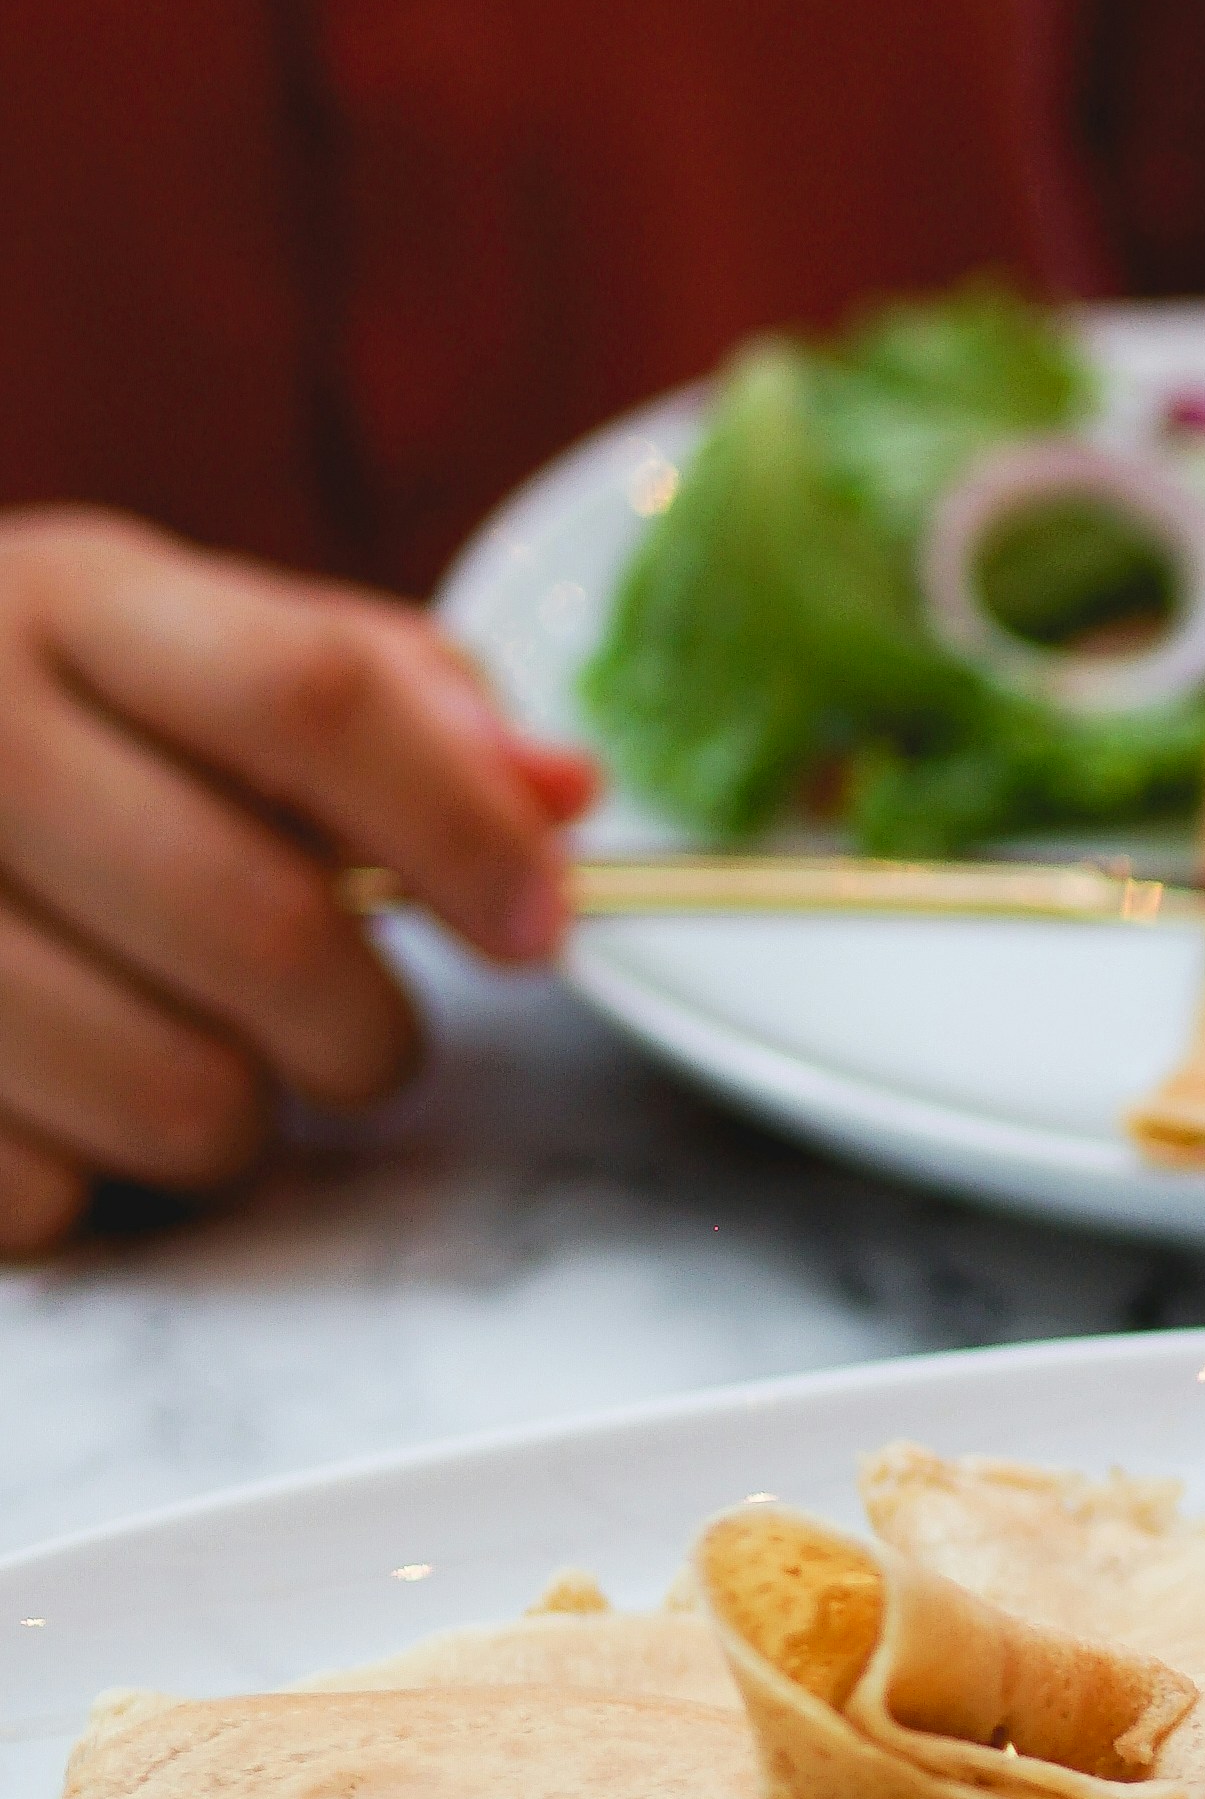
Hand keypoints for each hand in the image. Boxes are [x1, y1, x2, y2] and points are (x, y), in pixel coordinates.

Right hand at [0, 512, 592, 1252]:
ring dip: (239, 1124)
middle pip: (264, 928)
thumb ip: (390, 700)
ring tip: (200, 1064)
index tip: (538, 924)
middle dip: (369, 1028)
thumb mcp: (188, 647)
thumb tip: (558, 793)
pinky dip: (93, 1183)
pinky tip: (63, 1099)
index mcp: (68, 602)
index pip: (312, 699)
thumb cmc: (41, 719)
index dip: (463, 828)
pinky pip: (48, 1196)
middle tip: (362, 1038)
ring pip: (175, 1098)